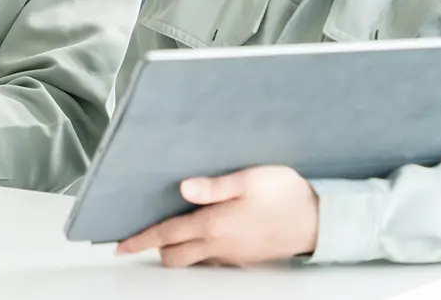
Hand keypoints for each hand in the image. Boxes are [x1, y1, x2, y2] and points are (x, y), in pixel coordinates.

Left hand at [116, 166, 319, 266]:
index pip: (166, 235)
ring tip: (171, 232)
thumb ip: (214, 187)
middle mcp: (219, 245)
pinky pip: (212, 259)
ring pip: (193, 259)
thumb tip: (183, 189)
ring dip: (178, 249)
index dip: (140, 240)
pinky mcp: (245, 257)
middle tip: (142, 236)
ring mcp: (232, 255)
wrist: (320, 220)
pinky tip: (205, 233)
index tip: (120, 247)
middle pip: (174, 256)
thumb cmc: (286, 195)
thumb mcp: (249, 180)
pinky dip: (200, 251)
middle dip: (155, 248)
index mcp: (214, 225)